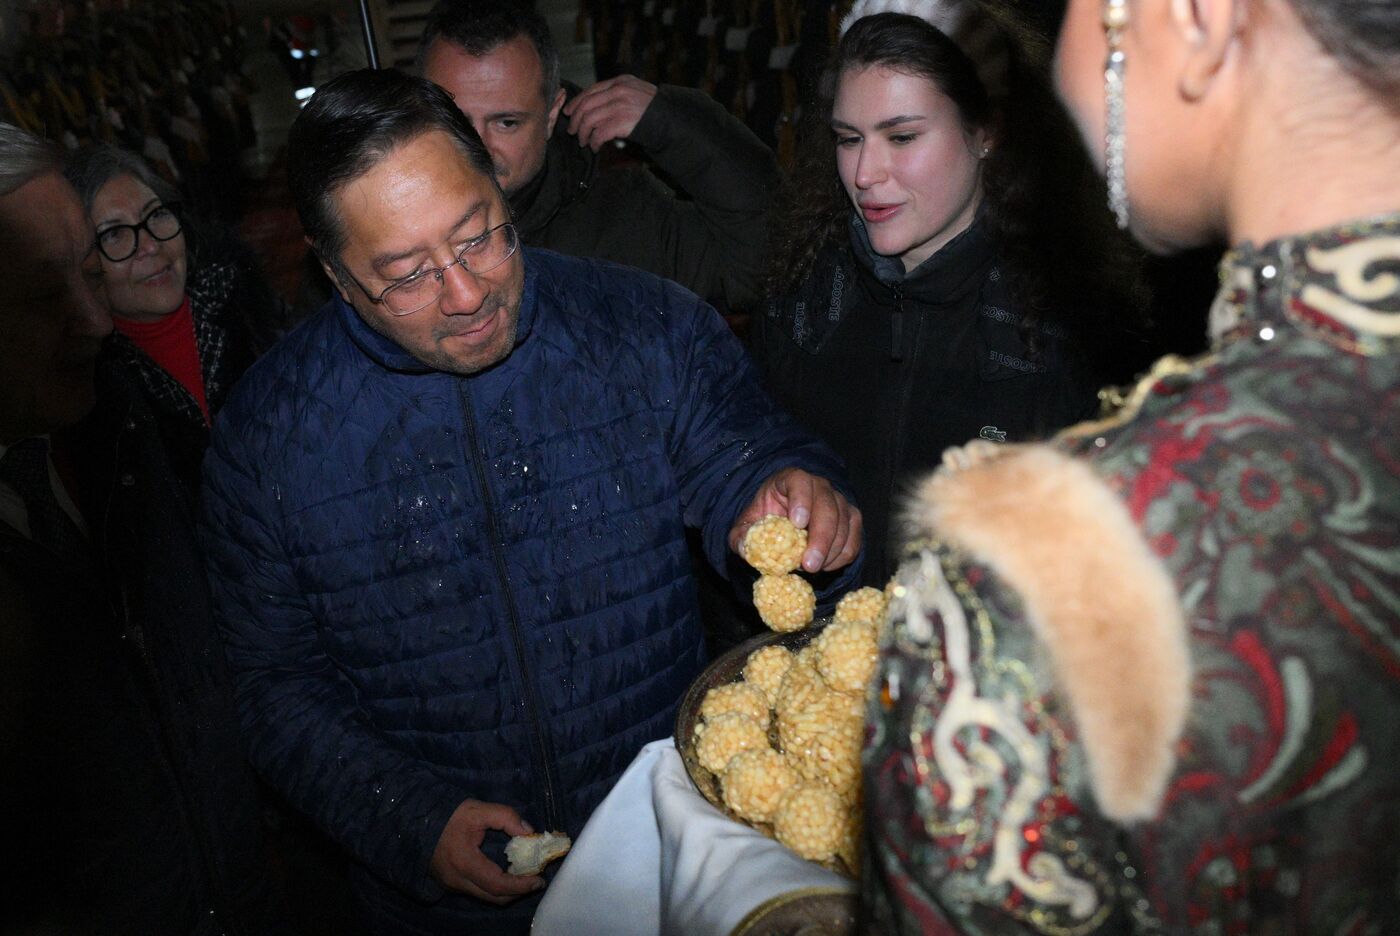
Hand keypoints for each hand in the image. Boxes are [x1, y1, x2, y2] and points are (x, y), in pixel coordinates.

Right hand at [429, 799, 542, 903]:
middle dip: (518, 892)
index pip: (498, 884)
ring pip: (485, 896)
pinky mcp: (450, 884)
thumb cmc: (448, 816)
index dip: (521, 885)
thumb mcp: (478, 809)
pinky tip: (505, 873)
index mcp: (465, 863)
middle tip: (536, 880)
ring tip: (524, 876)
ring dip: (507, 890)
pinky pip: (477, 891)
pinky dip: (494, 886)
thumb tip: (529, 831)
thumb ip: (505, 817)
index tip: (539, 879)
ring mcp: (452, 885)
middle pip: (494, 897)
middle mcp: (457, 881)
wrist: (416, 822)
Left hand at [562, 75, 658, 151]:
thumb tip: (595, 106)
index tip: (569, 113)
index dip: (576, 103)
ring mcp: (620, 106)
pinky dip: (594, 142)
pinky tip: (595, 147)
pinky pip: (599, 133)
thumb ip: (617, 94)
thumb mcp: (636, 92)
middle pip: (586, 105)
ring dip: (583, 133)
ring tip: (583, 142)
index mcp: (620, 82)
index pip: (591, 91)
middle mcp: (618, 91)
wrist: (671, 120)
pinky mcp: (622, 122)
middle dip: (576, 120)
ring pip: (589, 120)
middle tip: (573, 132)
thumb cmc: (654, 110)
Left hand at [729, 468, 861, 572]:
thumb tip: (747, 550)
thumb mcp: (745, 528)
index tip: (797, 523)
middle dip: (820, 538)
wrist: (783, 522)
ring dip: (831, 551)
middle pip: (827, 506)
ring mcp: (838, 501)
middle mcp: (819, 486)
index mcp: (790, 480)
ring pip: (844, 524)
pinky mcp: (851, 519)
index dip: (801, 500)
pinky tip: (825, 566)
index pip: (799, 481)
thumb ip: (742, 538)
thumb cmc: (765, 521)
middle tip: (809, 565)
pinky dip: (842, 556)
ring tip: (812, 568)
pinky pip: (854, 539)